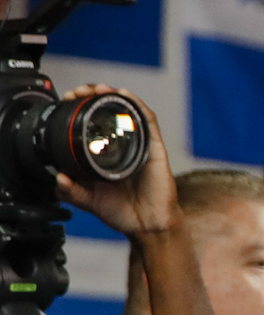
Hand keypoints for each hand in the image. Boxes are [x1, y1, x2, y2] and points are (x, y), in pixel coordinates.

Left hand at [53, 87, 180, 238]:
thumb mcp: (87, 200)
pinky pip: (148, 122)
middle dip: (94, 96)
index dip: (80, 108)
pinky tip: (126, 96)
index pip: (93, 123)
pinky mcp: (154, 148)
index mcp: (105, 155)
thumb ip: (71, 191)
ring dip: (114, 96)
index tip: (68, 100)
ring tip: (99, 89)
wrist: (147, 225)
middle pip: (109, 112)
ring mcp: (139, 145)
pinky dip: (137, 105)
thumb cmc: (123, 212)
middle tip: (80, 91)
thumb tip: (57, 177)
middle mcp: (122, 146)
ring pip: (127, 112)